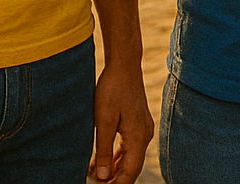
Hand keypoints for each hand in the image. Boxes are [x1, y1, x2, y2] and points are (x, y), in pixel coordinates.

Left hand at [89, 59, 152, 182]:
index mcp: (138, 136)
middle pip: (132, 167)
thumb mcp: (104, 121)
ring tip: (95, 174)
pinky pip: (130, 147)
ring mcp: (143, 128)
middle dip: (115, 179)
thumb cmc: (112, 90)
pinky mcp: (138, 123)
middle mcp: (144, 135)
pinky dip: (117, 157)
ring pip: (131, 158)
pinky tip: (103, 160)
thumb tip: (102, 176)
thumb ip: (103, 150)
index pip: (130, 171)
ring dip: (115, 169)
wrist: (124, 66)